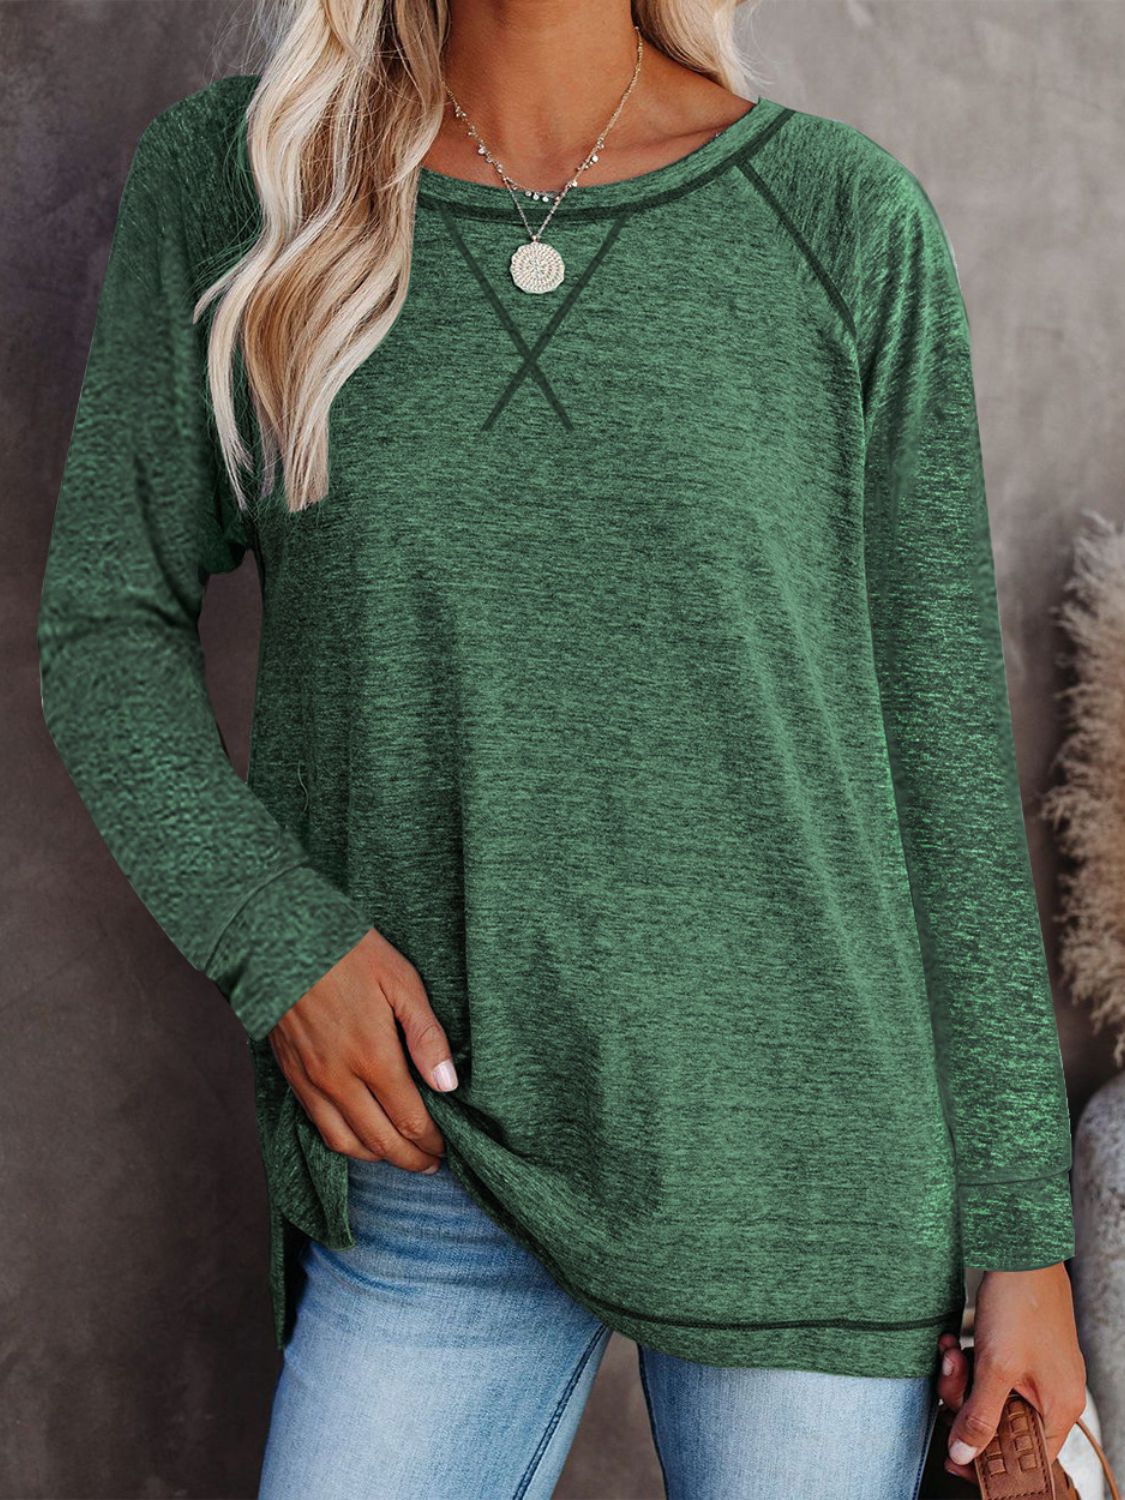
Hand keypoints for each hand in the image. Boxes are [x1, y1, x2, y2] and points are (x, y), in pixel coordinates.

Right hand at [268, 927, 458, 1171]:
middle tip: (431, 1164)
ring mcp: (311, 1081)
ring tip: (400, 1157)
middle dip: (411, 1160)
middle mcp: (339, 1079)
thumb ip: (426, 1035)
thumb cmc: (346, 952)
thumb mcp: (400, 980)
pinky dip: (344, 1142)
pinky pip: (318, 1126)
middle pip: (380, 1142)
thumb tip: (448, 1084)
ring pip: (346, 1143)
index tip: (447, 1148)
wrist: (279, 937)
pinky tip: (360, 1137)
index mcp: (372, 1056)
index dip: (432, 1142)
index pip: (409, 1119)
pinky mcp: (291, 1075)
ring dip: (377, 1158)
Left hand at [936, 1263, 1086, 1482]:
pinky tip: (954, 1343)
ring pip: (989, 1398)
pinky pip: (987, 1373)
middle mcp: (1052, 1396)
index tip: (954, 1454)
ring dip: (961, 1377)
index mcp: (1058, 1408)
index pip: (1027, 1458)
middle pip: (1001, 1426)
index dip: (989, 1461)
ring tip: (952, 1351)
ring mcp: (1035, 1374)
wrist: (1019, 1250)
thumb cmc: (1018, 1306)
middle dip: (967, 1402)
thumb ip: (980, 1415)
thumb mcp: (995, 1367)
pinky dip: (967, 1361)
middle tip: (950, 1377)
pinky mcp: (1018, 1353)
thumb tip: (964, 1454)